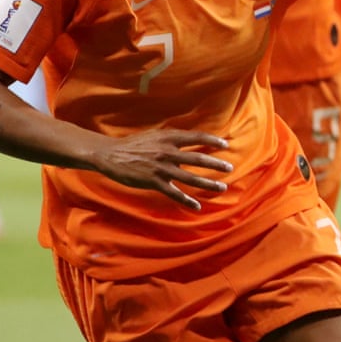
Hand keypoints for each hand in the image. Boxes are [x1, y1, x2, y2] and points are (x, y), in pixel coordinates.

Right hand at [90, 129, 233, 210]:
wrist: (110, 155)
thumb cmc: (134, 144)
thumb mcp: (155, 135)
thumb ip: (173, 138)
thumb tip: (192, 139)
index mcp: (168, 138)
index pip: (196, 137)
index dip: (212, 140)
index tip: (226, 145)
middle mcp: (167, 152)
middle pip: (198, 158)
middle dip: (216, 164)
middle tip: (230, 168)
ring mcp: (161, 168)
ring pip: (190, 177)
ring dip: (208, 183)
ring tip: (222, 187)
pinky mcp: (154, 182)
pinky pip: (174, 193)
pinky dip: (187, 201)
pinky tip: (197, 206)